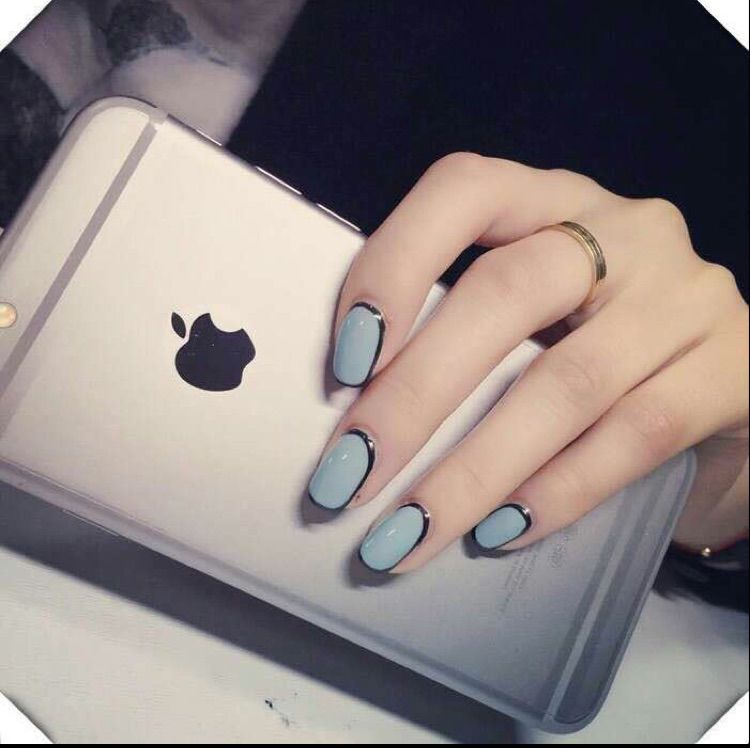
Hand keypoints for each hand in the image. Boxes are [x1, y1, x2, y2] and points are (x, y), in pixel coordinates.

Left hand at [307, 153, 748, 572]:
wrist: (718, 383)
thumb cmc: (591, 344)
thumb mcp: (526, 315)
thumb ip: (456, 336)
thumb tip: (359, 423)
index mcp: (549, 200)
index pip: (463, 191)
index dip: (395, 264)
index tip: (344, 361)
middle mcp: (622, 231)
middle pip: (506, 294)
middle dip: (415, 395)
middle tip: (350, 476)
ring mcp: (684, 297)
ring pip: (566, 383)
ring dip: (473, 468)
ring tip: (409, 531)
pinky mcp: (732, 370)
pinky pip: (635, 434)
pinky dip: (557, 490)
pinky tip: (500, 529)